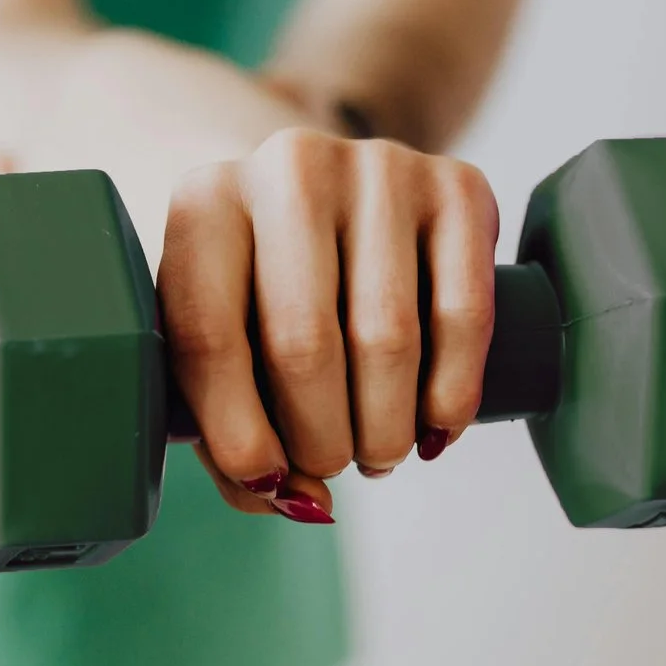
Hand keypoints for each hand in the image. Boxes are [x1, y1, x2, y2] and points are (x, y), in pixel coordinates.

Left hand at [158, 130, 500, 522]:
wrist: (325, 189)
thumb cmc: (255, 286)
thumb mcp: (217, 339)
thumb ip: (229, 432)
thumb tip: (297, 496)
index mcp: (203, 202)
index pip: (209, 334)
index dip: (238, 430)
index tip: (267, 476)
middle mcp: (287, 168)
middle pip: (303, 342)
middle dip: (321, 437)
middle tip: (331, 467)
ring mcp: (377, 168)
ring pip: (387, 337)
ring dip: (386, 427)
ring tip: (379, 454)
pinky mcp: (456, 184)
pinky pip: (462, 313)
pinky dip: (452, 393)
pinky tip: (435, 427)